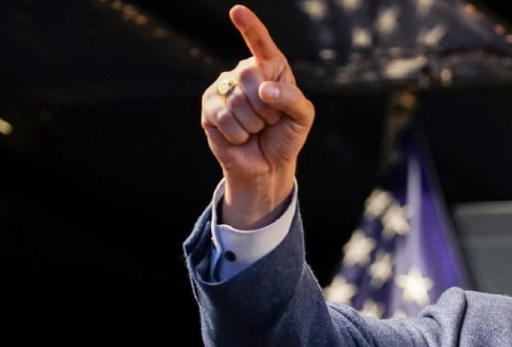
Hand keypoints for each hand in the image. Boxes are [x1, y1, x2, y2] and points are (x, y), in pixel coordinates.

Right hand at [200, 4, 314, 228]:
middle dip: (266, 106)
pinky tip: (241, 137)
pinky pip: (223, 116)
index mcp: (270, 68)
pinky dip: (238, 133)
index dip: (250, 27)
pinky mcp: (209, 108)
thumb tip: (263, 89)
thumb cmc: (286, 137)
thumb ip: (292, 99)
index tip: (236, 11)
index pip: (260, 43)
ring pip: (237, 100)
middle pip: (248, 74)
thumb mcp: (302, 117)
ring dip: (253, 124)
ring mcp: (223, 89)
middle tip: (270, 119)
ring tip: (256, 129)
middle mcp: (243, 73)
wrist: (268, 166)